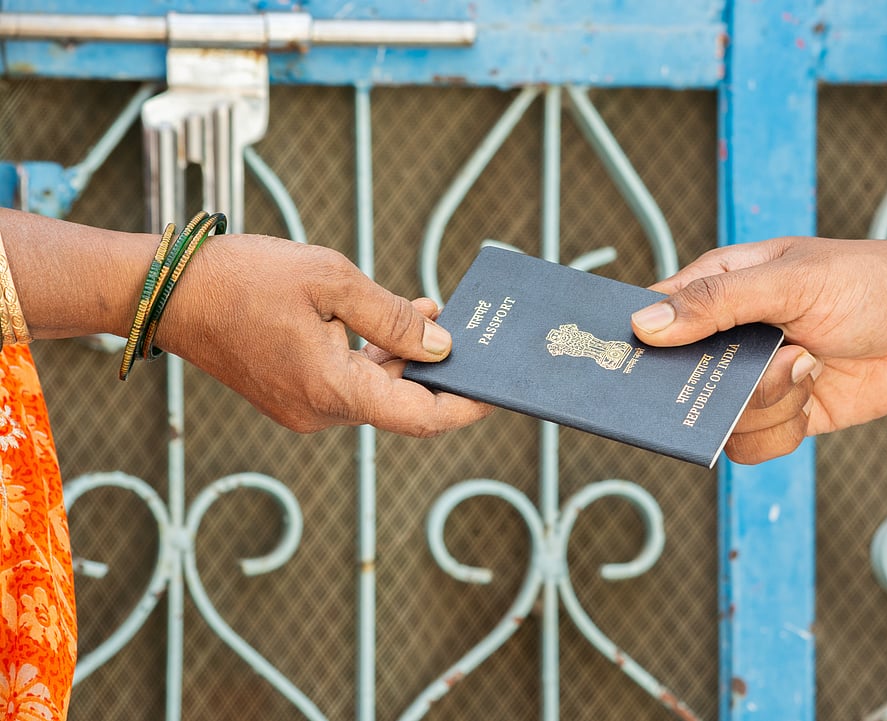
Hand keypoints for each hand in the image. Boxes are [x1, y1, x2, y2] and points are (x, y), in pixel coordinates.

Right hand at [154, 234, 491, 434]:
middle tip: (474, 333)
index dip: (466, 406)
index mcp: (334, 390)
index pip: (421, 417)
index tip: (499, 389)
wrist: (167, 292)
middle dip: (440, 370)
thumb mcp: (331, 281)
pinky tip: (395, 318)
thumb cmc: (244, 278)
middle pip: (402, 403)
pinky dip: (376, 356)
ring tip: (433, 310)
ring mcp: (304, 407)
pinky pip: (348, 382)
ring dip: (408, 356)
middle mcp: (321, 412)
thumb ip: (392, 319)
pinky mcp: (292, 394)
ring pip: (376, 390)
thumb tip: (443, 348)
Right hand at [631, 236, 886, 462]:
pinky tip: (813, 392)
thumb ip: (718, 303)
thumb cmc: (866, 281)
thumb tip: (646, 325)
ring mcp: (755, 382)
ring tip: (807, 365)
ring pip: (718, 422)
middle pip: (676, 383)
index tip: (630, 364)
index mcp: (718, 290)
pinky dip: (783, 429)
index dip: (635, 343)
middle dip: (708, 388)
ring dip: (765, 403)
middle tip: (749, 373)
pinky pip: (754, 446)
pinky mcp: (785, 416)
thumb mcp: (789, 281)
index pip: (653, 319)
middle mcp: (729, 340)